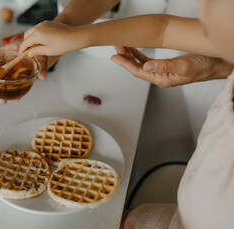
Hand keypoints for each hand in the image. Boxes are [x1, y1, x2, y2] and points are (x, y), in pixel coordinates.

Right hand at [0, 40, 56, 104]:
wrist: (49, 47)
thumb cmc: (41, 45)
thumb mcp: (41, 52)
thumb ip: (41, 64)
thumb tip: (42, 76)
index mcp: (8, 50)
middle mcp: (8, 60)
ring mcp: (13, 68)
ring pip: (2, 80)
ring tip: (2, 101)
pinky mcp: (19, 75)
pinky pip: (14, 84)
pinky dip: (14, 91)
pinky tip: (16, 98)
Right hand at [19, 21, 78, 56]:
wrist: (74, 36)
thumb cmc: (63, 44)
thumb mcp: (48, 51)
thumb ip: (37, 51)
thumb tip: (29, 53)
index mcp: (38, 34)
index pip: (26, 42)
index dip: (22, 49)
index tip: (20, 53)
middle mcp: (39, 27)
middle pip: (27, 34)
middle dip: (26, 42)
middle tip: (28, 51)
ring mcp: (44, 23)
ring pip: (32, 30)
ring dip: (31, 38)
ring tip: (35, 47)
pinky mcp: (48, 23)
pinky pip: (38, 28)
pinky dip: (37, 34)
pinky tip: (41, 41)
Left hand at [111, 46, 233, 87]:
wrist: (216, 65)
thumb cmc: (204, 67)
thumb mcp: (184, 66)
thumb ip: (165, 66)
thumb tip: (147, 67)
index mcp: (162, 79)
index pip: (138, 71)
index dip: (125, 64)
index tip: (115, 57)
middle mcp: (160, 76)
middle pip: (137, 67)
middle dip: (125, 57)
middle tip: (116, 47)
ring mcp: (162, 71)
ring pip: (141, 63)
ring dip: (131, 55)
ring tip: (122, 46)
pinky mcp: (166, 66)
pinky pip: (148, 61)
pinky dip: (140, 55)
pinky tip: (134, 49)